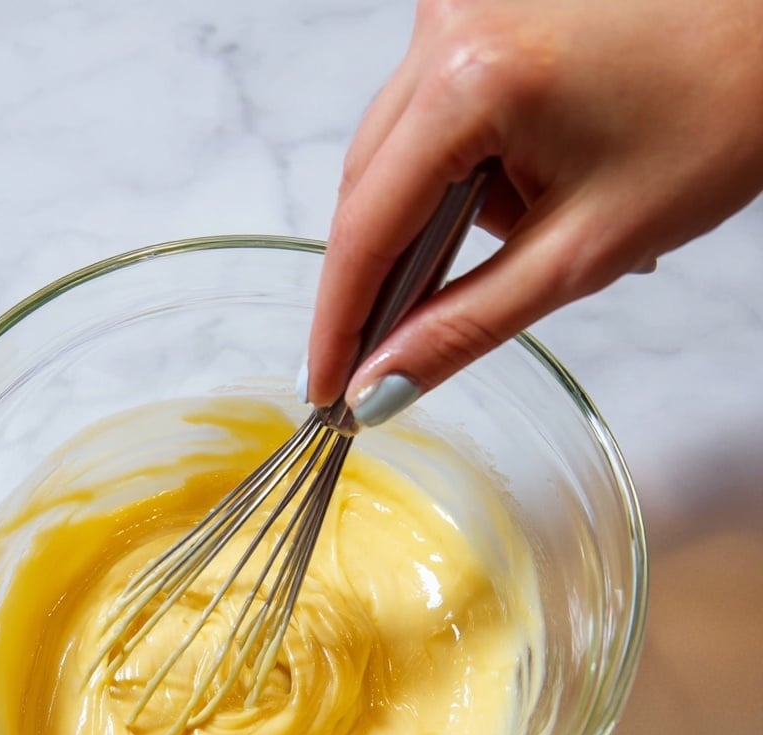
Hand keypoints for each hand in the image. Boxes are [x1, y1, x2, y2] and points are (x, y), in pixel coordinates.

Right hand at [307, 0, 762, 417]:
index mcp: (473, 76)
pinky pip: (436, 105)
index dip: (338, 321)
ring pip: (405, 146)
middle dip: (401, 265)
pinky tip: (544, 171)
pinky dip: (471, 160)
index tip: (324, 385)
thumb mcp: (585, 248)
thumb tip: (384, 385)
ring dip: (451, 208)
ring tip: (553, 218)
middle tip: (417, 337)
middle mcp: (448, 18)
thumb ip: (468, 325)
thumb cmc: (723, 109)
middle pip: (371, 181)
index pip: (364, 225)